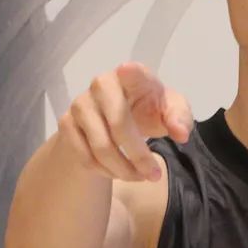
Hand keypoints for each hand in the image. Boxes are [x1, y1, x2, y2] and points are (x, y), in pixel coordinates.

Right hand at [58, 62, 192, 181]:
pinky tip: (118, 172)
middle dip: (138, 156)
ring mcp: (81, 103)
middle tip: (154, 176)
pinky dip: (104, 172)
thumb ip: (180, 119)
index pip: (131, 72)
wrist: (115, 118)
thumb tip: (181, 134)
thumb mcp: (170, 111)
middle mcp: (102, 84)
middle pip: (118, 124)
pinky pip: (85, 156)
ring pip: (100, 147)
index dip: (129, 73)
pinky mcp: (67, 122)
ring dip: (123, 170)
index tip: (127, 71)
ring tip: (139, 177)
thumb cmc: (148, 109)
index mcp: (132, 76)